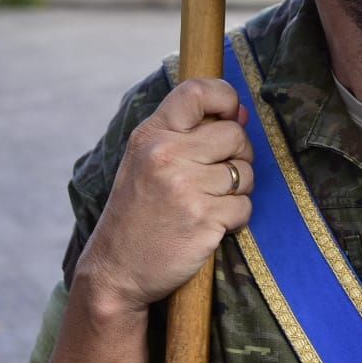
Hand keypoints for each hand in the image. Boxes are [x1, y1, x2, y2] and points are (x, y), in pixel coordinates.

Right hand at [76, 78, 254, 313]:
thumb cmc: (136, 214)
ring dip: (237, 191)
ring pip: (246, 172)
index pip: (197, 91)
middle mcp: (166, 155)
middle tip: (218, 177)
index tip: (231, 114)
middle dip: (238, 156)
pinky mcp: (203, 219)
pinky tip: (210, 226)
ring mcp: (185, 187)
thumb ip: (186, 134)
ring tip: (209, 203)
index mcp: (150, 135)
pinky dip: (235, 219)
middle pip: (235, 135)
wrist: (115, 271)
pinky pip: (245, 207)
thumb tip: (240, 114)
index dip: (225, 97)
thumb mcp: (145, 162)